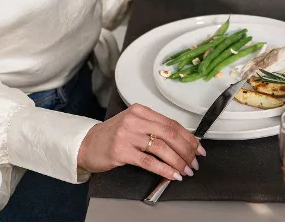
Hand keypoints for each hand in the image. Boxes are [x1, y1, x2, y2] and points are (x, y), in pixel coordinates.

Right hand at [77, 104, 204, 180]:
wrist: (86, 144)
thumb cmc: (111, 135)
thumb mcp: (133, 125)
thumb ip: (153, 128)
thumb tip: (181, 141)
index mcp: (140, 110)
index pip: (171, 123)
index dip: (188, 137)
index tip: (198, 148)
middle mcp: (134, 120)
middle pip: (170, 134)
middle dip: (186, 150)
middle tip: (195, 161)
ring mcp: (127, 135)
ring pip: (161, 148)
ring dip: (178, 162)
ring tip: (185, 170)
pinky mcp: (121, 151)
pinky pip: (149, 162)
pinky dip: (164, 169)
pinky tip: (172, 175)